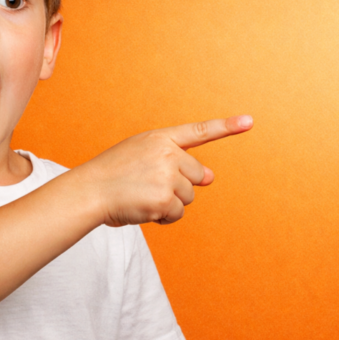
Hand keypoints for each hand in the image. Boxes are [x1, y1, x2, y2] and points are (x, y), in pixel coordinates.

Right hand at [73, 115, 252, 226]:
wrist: (89, 192)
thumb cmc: (112, 175)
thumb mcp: (142, 156)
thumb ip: (175, 161)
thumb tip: (210, 178)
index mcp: (160, 138)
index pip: (199, 131)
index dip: (226, 126)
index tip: (249, 121)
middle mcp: (168, 154)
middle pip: (196, 175)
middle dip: (179, 186)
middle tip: (149, 186)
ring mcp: (168, 176)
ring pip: (188, 197)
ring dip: (170, 203)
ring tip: (142, 197)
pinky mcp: (165, 199)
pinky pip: (177, 214)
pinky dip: (163, 218)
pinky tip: (143, 209)